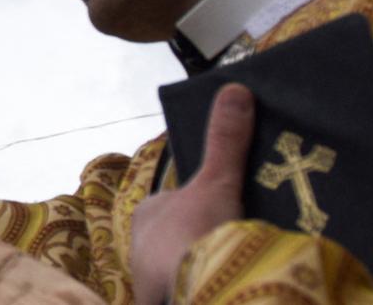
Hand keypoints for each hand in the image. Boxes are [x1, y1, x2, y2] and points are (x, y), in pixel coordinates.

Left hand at [130, 84, 254, 304]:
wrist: (195, 294)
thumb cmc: (196, 233)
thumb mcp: (217, 181)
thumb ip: (224, 140)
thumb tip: (234, 87)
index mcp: (146, 215)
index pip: (171, 209)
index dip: (197, 211)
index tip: (225, 217)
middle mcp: (138, 250)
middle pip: (174, 245)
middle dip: (197, 248)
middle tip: (232, 248)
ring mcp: (148, 286)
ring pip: (176, 276)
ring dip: (196, 275)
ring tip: (226, 272)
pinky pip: (180, 297)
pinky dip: (195, 294)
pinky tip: (217, 293)